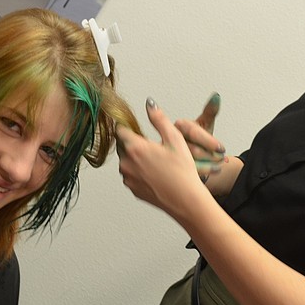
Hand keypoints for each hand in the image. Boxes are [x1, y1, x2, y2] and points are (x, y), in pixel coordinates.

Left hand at [116, 98, 211, 216]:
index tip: (137, 127)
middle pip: (122, 145)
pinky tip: (156, 173)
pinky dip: (140, 171)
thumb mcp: (174, 139)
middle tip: (152, 145)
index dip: (128, 125)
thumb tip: (149, 104)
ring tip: (157, 161)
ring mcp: (128, 178)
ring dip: (136, 157)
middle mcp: (126, 163)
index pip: (119, 129)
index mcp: (135, 148)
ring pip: (126, 161)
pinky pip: (131, 175)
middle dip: (133, 142)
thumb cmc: (182, 171)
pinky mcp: (133, 190)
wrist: (185, 200)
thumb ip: (159, 119)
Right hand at [174, 93, 225, 182]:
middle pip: (191, 149)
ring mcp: (168, 156)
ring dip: (208, 164)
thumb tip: (216, 96)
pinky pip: (187, 174)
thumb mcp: (205, 123)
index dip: (208, 140)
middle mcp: (169, 140)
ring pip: (189, 163)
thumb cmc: (198, 139)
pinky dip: (203, 173)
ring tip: (218, 164)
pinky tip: (213, 171)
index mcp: (178, 126)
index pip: (192, 132)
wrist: (192, 155)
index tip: (221, 148)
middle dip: (210, 154)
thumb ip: (210, 111)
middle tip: (221, 156)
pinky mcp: (170, 169)